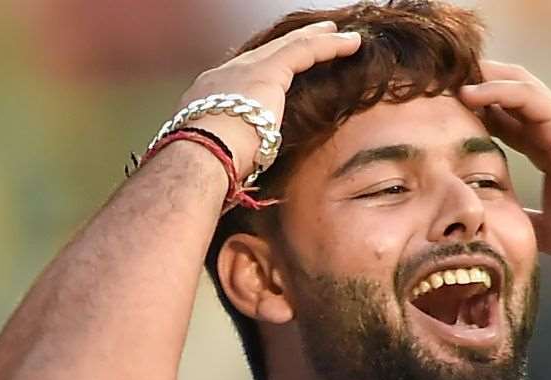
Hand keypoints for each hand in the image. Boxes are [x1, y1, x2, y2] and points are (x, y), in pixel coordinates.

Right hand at [175, 21, 360, 178]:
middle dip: (289, 46)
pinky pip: (304, 51)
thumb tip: (247, 166)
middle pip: (265, 55)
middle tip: (316, 36)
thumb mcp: (221, 160)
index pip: (241, 80)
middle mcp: (223, 77)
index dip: (263, 71)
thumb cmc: (207, 173)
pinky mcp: (267, 72)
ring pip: (287, 47)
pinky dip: (329, 46)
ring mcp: (243, 71)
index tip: (281, 73)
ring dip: (316, 39)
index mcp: (208, 100)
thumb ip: (237, 154)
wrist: (198, 159)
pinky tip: (351, 44)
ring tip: (338, 35)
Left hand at [458, 61, 550, 267]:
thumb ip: (527, 222)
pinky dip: (495, 90)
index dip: (477, 116)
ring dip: (480, 77)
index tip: (443, 118)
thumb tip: (501, 234)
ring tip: (445, 79)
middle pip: (508, 95)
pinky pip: (525, 95)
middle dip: (474, 87)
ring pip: (516, 84)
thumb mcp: (550, 231)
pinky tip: (467, 92)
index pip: (507, 123)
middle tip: (436, 90)